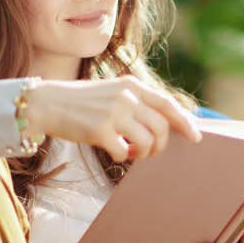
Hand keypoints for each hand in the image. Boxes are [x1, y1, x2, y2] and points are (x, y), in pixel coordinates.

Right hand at [27, 75, 200, 161]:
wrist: (47, 103)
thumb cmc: (82, 103)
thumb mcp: (112, 92)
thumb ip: (136, 102)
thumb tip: (164, 125)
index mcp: (131, 85)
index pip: (167, 104)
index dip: (185, 122)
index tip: (196, 136)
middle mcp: (126, 96)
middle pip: (161, 128)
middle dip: (160, 146)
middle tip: (149, 153)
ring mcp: (113, 113)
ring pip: (146, 142)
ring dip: (142, 154)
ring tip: (131, 153)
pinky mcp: (100, 130)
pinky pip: (123, 152)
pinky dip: (122, 157)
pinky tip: (114, 152)